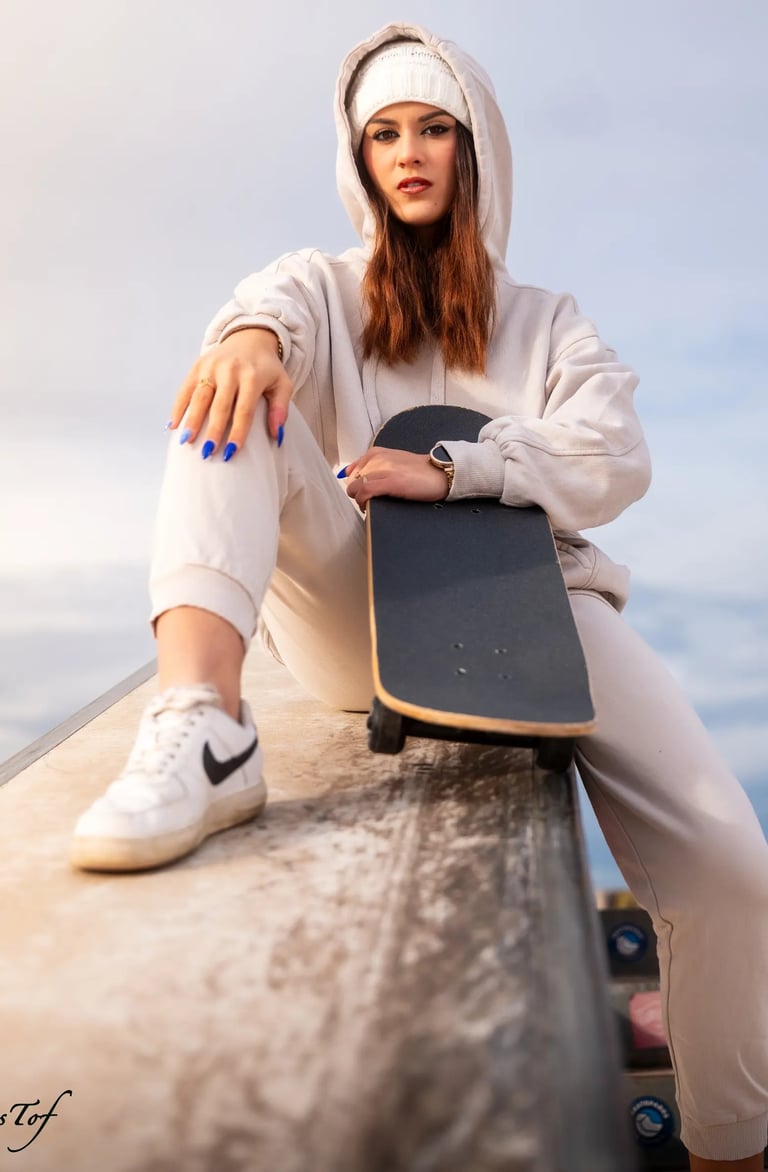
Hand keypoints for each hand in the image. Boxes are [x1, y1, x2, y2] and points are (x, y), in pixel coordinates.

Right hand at [168, 328, 292, 455]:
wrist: (250, 338)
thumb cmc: (267, 369)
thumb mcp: (282, 384)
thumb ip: (280, 409)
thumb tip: (276, 436)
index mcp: (252, 376)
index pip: (244, 410)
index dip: (237, 433)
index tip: (231, 452)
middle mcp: (230, 370)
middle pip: (219, 406)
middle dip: (212, 431)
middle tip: (206, 453)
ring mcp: (211, 366)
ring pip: (199, 397)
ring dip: (192, 421)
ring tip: (186, 442)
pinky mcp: (198, 365)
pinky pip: (186, 389)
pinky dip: (179, 407)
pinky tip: (173, 425)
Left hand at [342, 447, 449, 506]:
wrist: (440, 474)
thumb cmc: (419, 471)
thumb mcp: (392, 462)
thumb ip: (371, 465)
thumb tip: (348, 473)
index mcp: (376, 453)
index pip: (352, 471)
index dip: (355, 485)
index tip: (362, 493)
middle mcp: (378, 458)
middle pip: (352, 480)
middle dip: (356, 493)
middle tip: (368, 500)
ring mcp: (384, 469)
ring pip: (356, 486)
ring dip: (359, 499)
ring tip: (370, 504)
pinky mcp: (391, 482)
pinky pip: (366, 492)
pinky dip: (363, 501)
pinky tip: (369, 506)